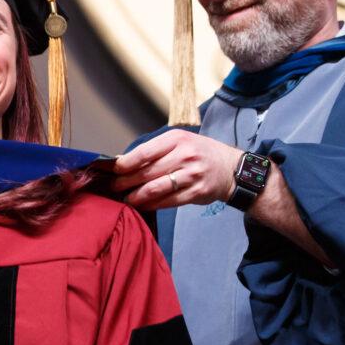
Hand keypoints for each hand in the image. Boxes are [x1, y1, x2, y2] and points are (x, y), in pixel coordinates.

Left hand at [111, 129, 243, 210]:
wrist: (231, 168)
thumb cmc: (199, 153)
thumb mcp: (180, 142)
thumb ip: (154, 150)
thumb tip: (123, 161)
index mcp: (177, 139)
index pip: (144, 152)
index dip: (125, 164)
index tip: (113, 170)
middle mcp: (185, 155)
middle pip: (146, 172)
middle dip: (126, 182)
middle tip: (114, 187)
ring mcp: (192, 175)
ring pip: (155, 188)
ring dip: (136, 196)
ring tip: (126, 199)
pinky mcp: (196, 192)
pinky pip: (168, 201)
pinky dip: (152, 205)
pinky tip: (143, 205)